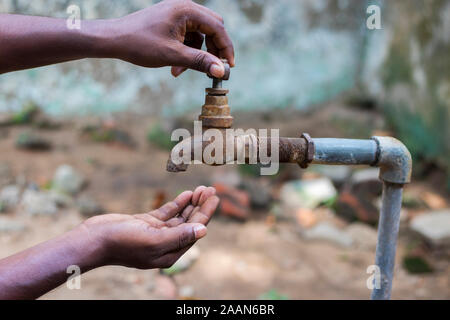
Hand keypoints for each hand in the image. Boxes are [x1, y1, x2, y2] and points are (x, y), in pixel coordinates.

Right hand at [80, 186, 218, 268]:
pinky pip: (168, 213)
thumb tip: (204, 230)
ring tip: (202, 188)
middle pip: (190, 223)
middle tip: (212, 189)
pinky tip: (187, 194)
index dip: (206, 214)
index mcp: (170, 254)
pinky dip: (178, 203)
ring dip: (192, 203)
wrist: (93, 239)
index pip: (194, 231)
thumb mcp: (153, 240)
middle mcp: (166, 245)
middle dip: (201, 206)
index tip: (215, 198)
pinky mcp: (147, 223)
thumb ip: (179, 236)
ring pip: (180, 217)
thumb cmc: (122, 243)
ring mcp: (156, 233)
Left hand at [112, 0, 234, 77]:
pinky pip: (188, 36)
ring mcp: (177, 13)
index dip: (225, 48)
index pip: (217, 28)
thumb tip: (222, 70)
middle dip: (213, 50)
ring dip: (197, 54)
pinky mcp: (170, 21)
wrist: (114, 39)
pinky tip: (175, 66)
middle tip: (213, 68)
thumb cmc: (140, 44)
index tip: (229, 67)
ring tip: (181, 70)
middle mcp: (184, 7)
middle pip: (212, 28)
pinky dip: (186, 51)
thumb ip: (200, 62)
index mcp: (187, 10)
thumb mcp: (173, 55)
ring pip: (200, 34)